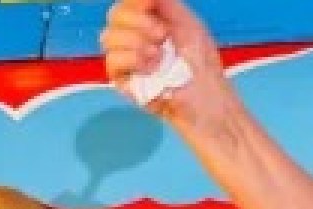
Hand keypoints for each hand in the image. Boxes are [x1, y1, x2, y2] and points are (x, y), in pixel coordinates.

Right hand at [101, 0, 226, 118]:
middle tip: (162, 35)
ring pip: (108, 37)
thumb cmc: (200, 60)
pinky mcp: (122, 80)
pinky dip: (132, 59)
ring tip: (159, 54)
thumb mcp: (188, 22)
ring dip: (135, 41)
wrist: (204, 94)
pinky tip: (151, 68)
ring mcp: (125, 58)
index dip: (135, 2)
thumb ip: (165, 3)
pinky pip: (112, 61)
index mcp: (147, 20)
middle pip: (114, 16)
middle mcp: (132, 36)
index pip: (127, 4)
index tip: (150, 3)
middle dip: (138, 21)